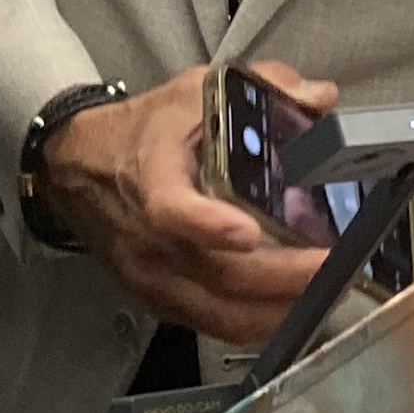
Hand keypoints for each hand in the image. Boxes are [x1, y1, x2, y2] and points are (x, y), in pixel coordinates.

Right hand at [45, 62, 332, 346]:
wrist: (78, 167)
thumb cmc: (144, 133)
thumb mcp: (195, 92)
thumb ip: (262, 87)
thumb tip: (320, 97)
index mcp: (152, 175)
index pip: (169, 208)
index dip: (206, 223)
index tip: (246, 232)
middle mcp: (147, 235)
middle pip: (217, 273)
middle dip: (283, 278)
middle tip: (335, 268)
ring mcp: (151, 274)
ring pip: (219, 311)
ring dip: (278, 310)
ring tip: (328, 295)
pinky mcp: (157, 300)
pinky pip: (212, 325)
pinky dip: (257, 324)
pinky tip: (293, 311)